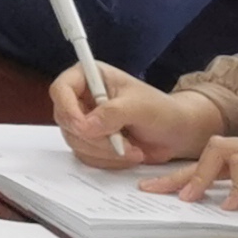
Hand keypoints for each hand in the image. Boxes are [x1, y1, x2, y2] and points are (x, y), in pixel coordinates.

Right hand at [51, 64, 223, 166]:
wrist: (177, 133)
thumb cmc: (162, 111)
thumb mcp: (140, 107)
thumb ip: (112, 113)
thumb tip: (86, 126)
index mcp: (90, 77)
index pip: (61, 90)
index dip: (68, 109)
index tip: (84, 127)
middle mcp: (82, 98)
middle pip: (65, 120)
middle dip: (94, 137)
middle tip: (120, 143)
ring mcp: (85, 120)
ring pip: (74, 140)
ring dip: (103, 151)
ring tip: (131, 149)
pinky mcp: (91, 141)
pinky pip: (85, 155)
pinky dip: (106, 160)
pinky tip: (127, 154)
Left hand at [146, 135, 237, 225]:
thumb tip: (222, 220)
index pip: (211, 164)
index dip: (184, 176)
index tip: (158, 192)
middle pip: (206, 154)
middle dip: (177, 173)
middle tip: (152, 191)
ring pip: (220, 151)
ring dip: (200, 175)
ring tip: (188, 200)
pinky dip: (236, 185)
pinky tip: (232, 206)